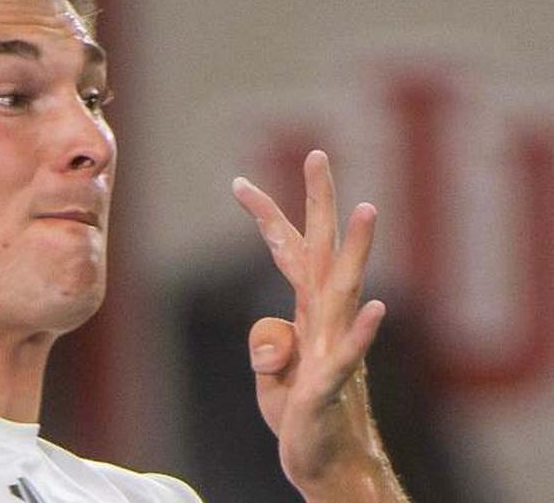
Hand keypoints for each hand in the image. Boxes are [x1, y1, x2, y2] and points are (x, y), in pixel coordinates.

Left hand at [233, 150, 395, 501]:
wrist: (325, 462)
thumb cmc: (300, 412)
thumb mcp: (270, 372)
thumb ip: (268, 341)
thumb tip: (270, 334)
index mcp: (307, 312)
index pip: (288, 252)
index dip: (265, 218)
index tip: (238, 182)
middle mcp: (325, 322)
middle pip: (321, 253)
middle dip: (319, 203)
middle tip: (316, 154)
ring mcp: (332, 351)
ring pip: (344, 292)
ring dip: (355, 251)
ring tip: (368, 209)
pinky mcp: (329, 387)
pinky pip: (348, 356)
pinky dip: (361, 333)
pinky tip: (378, 308)